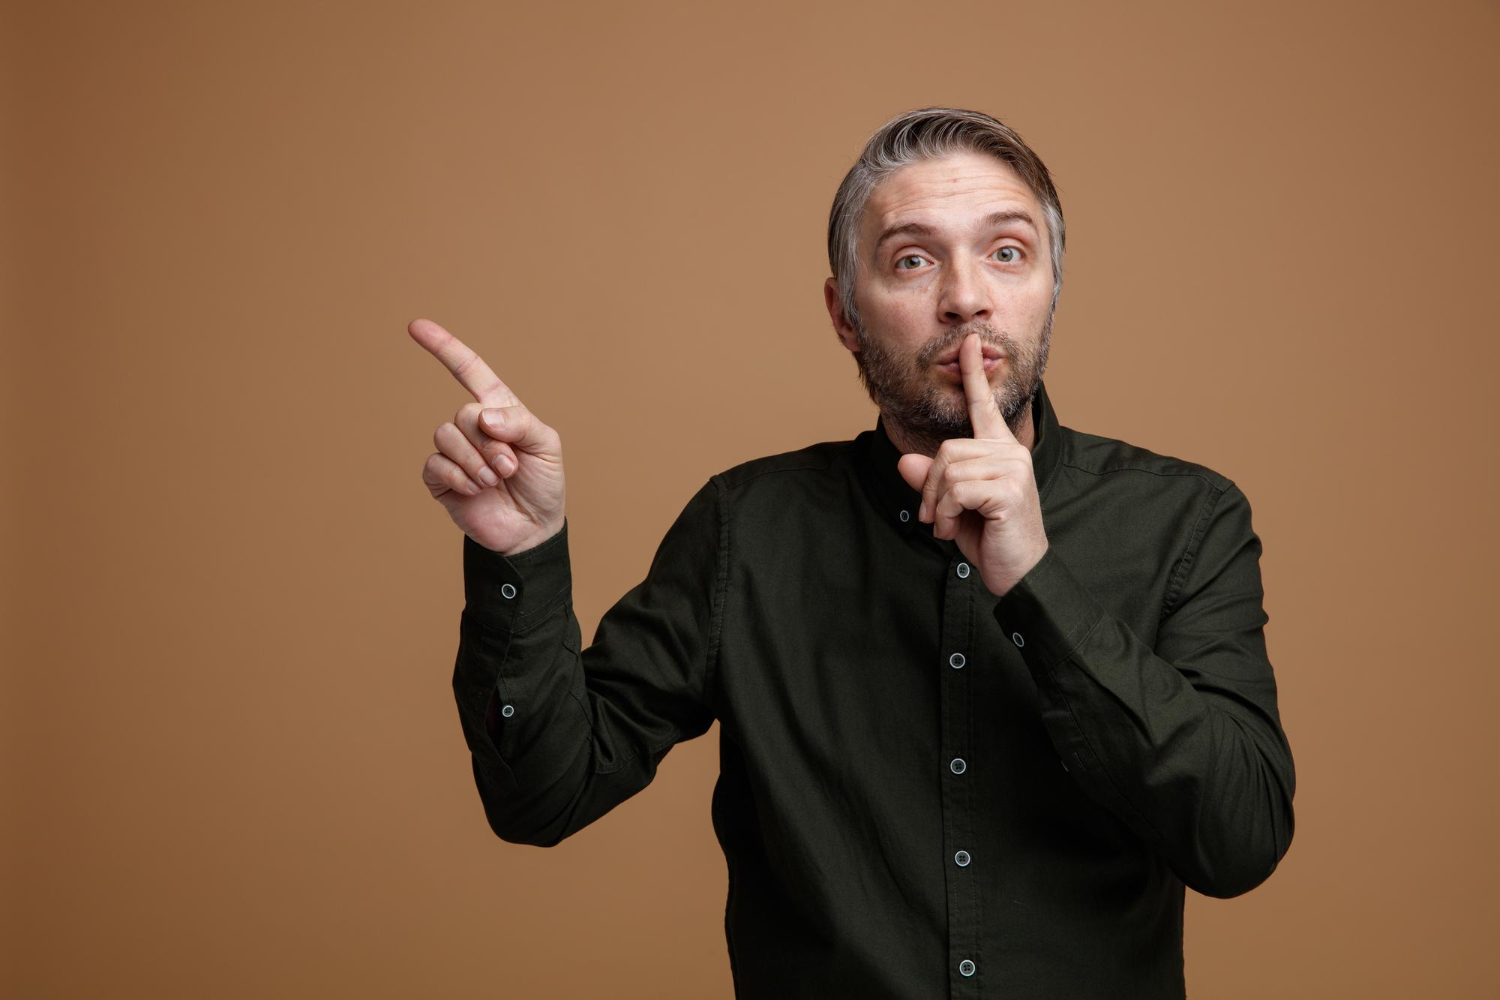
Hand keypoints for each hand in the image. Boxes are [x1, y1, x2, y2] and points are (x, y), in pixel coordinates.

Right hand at [409, 318, 565, 553]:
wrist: (533, 529)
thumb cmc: (543, 483)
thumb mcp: (546, 446)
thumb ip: (518, 421)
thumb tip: (481, 415)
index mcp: (498, 409)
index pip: (469, 370)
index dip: (444, 347)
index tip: (416, 326)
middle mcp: (473, 427)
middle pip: (463, 413)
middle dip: (489, 443)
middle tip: (509, 467)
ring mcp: (454, 452)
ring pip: (445, 435)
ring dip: (476, 461)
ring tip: (496, 480)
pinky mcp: (441, 479)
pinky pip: (435, 464)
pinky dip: (460, 477)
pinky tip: (477, 490)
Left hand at [895, 332, 1048, 597]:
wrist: (1018, 572)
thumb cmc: (990, 538)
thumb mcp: (951, 508)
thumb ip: (932, 483)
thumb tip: (906, 463)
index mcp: (1000, 450)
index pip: (984, 406)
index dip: (973, 374)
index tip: (968, 342)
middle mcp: (1010, 452)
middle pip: (946, 450)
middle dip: (931, 488)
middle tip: (937, 519)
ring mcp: (1013, 468)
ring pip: (948, 470)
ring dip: (938, 505)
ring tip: (949, 526)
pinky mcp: (1009, 488)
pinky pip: (956, 490)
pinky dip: (947, 514)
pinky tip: (957, 530)